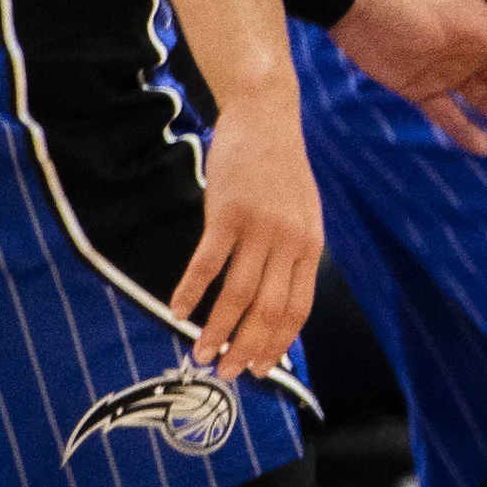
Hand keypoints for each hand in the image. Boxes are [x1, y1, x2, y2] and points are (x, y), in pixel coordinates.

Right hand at [170, 77, 324, 383]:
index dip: (277, 343)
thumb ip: (294, 253)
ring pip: (237, 294)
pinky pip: (207, 264)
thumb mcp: (304, 211)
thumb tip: (280, 301)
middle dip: (246, 348)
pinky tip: (176, 311)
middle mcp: (289, 241)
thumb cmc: (280, 168)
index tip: (258, 368)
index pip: (297, 309)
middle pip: (268, 310)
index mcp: (310, 245)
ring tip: (198, 354)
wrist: (266, 113)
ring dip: (215, 330)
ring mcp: (259, 227)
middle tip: (224, 373)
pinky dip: (191, 292)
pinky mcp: (227, 212)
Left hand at [328, 0, 486, 155]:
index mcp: (486, 31)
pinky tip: (483, 148)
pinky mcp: (420, 88)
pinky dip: (465, 131)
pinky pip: (448, 114)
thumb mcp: (461, 21)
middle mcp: (471, 52)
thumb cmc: (414, 10)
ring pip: (486, 102)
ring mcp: (447, 72)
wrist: (358, 10)